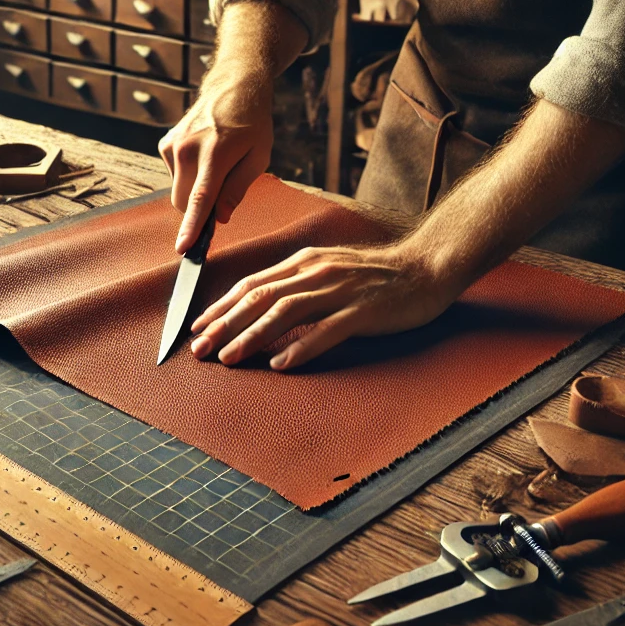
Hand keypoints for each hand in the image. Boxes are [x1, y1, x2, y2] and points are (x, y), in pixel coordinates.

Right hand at [159, 71, 273, 253]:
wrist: (233, 87)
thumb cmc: (252, 123)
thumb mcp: (259, 156)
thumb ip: (238, 188)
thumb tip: (220, 218)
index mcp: (216, 153)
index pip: (200, 198)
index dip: (191, 226)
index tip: (182, 248)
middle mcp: (188, 148)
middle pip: (184, 201)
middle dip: (199, 209)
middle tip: (223, 195)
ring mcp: (173, 144)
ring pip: (178, 191)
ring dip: (194, 190)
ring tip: (216, 165)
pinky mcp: (165, 143)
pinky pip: (174, 176)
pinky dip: (188, 176)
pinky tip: (203, 156)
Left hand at [190, 242, 461, 369]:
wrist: (426, 266)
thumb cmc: (374, 274)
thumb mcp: (327, 269)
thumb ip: (295, 284)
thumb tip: (257, 307)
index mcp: (303, 262)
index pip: (252, 284)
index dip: (221, 306)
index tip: (197, 327)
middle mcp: (316, 272)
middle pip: (260, 297)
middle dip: (225, 324)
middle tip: (200, 348)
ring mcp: (340, 289)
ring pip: (286, 312)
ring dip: (253, 335)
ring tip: (230, 357)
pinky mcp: (365, 310)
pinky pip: (328, 329)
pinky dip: (302, 346)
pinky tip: (281, 363)